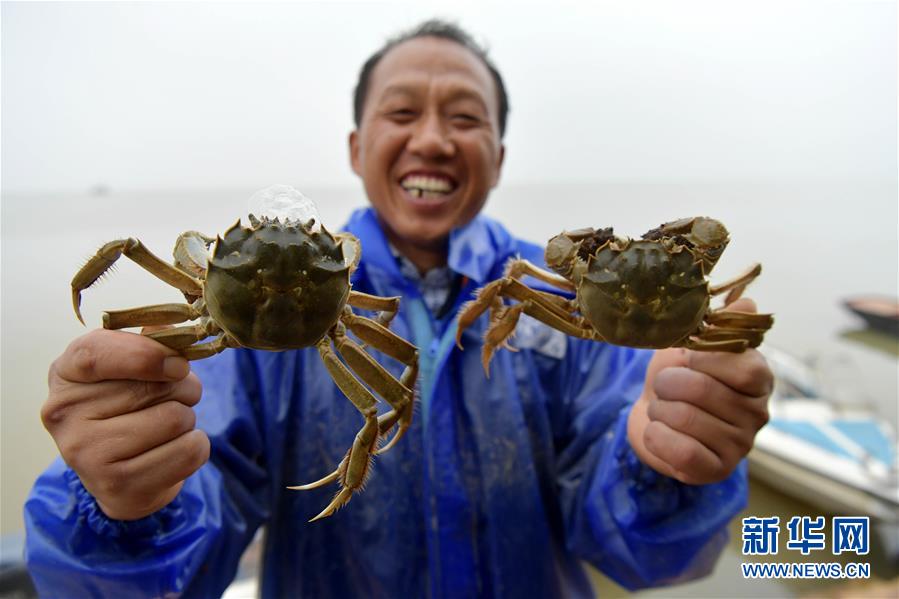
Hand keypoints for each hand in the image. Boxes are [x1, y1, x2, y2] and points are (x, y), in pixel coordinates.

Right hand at [42, 329, 207, 519]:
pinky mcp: (116, 485)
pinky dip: (194, 446)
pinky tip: (172, 450)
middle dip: (183, 388)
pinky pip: (189, 451)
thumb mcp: (127, 367)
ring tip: (167, 426)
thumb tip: (173, 335)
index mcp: (65, 373)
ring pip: (176, 418)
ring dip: (188, 418)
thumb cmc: (126, 407)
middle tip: (173, 397)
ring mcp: (86, 455)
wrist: (120, 476)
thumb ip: (149, 343)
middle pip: (153, 387)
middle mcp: (65, 415)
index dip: (146, 355)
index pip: (96, 354)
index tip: (179, 365)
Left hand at [627, 298, 772, 484]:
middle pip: (704, 391)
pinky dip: (657, 436)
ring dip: (659, 409)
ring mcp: (739, 446)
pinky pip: (681, 451)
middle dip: (668, 382)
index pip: (744, 369)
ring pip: (684, 418)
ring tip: (661, 407)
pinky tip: (658, 430)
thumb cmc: (677, 374)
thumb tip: (746, 304)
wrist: (653, 414)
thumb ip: (718, 324)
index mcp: (758, 378)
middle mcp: (758, 414)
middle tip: (663, 384)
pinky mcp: (716, 471)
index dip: (706, 360)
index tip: (685, 357)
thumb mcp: (691, 342)